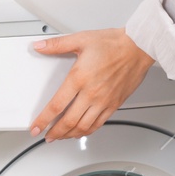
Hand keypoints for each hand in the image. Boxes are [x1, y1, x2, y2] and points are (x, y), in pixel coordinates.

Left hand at [29, 28, 155, 139]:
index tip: (36, 127)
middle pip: (68, 121)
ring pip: (83, 126)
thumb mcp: (81, 39)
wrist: (138, 47)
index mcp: (79, 78)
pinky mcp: (114, 104)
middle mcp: (91, 93)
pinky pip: (98, 124)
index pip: (56, 105)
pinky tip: (81, 131)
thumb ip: (57, 45)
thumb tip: (40, 47)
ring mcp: (103, 101)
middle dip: (54, 132)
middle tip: (46, 135)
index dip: (43, 120)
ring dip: (69, 135)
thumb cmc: (114, 43)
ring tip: (60, 136)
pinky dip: (87, 131)